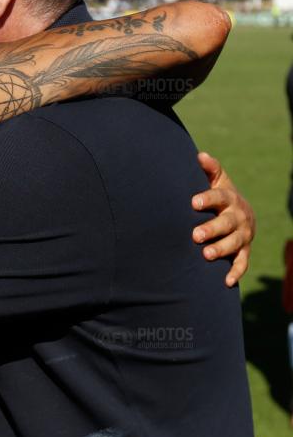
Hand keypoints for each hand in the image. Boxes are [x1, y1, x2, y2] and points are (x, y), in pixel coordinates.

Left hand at [192, 152, 254, 286]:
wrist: (241, 214)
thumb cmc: (220, 196)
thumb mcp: (217, 181)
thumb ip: (209, 170)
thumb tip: (200, 155)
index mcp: (229, 199)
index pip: (220, 197)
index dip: (208, 199)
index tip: (193, 202)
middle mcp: (238, 217)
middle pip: (227, 223)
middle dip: (212, 229)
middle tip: (195, 235)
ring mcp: (242, 235)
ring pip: (234, 243)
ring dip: (221, 249)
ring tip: (206, 255)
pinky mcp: (243, 250)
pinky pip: (242, 262)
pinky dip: (236, 272)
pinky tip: (227, 281)